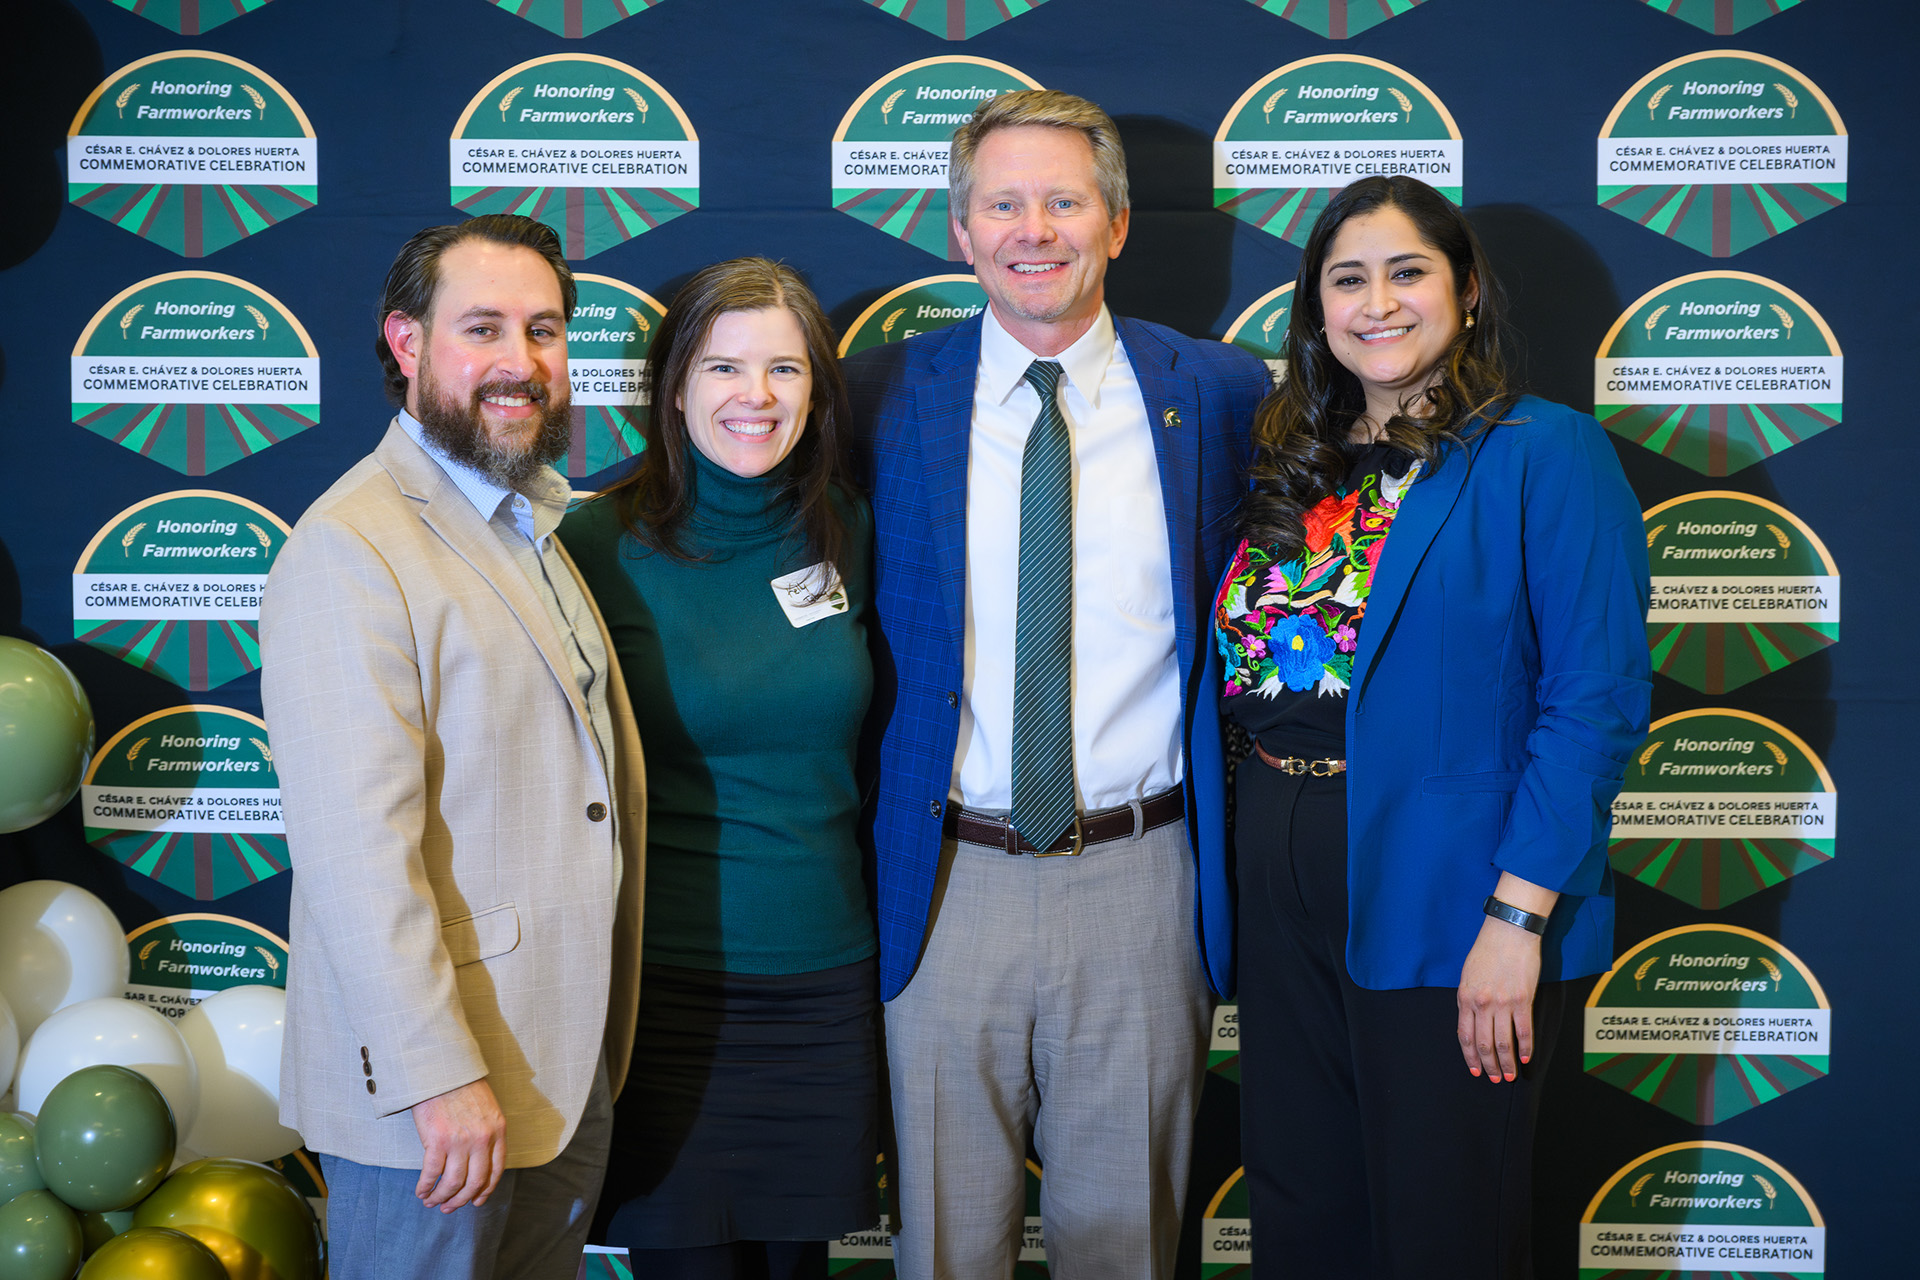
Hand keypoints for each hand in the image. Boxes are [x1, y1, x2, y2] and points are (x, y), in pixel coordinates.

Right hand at [411, 1079, 506, 1210]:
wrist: (442, 1070)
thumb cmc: (462, 1086)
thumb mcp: (487, 1108)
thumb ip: (487, 1132)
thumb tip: (477, 1160)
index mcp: (498, 1131)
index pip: (496, 1171)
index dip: (485, 1191)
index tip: (475, 1201)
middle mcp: (482, 1139)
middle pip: (474, 1182)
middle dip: (461, 1200)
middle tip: (449, 1208)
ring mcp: (460, 1142)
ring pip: (453, 1183)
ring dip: (441, 1197)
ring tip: (432, 1202)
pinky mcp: (437, 1141)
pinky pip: (431, 1174)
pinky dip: (425, 1187)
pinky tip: (421, 1191)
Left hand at [1456, 915, 1542, 1083]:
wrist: (1509, 932)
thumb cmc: (1487, 950)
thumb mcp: (1468, 975)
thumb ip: (1469, 999)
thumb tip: (1472, 1020)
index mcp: (1465, 998)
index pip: (1465, 1036)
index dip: (1470, 1056)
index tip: (1475, 1070)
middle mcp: (1481, 1004)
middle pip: (1484, 1044)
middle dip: (1489, 1066)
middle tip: (1495, 1079)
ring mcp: (1502, 1003)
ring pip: (1503, 1042)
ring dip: (1506, 1063)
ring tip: (1510, 1076)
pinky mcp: (1522, 999)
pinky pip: (1524, 1030)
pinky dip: (1525, 1047)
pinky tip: (1525, 1058)